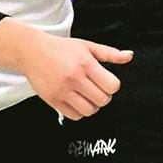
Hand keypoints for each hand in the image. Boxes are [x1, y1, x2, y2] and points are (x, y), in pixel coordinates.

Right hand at [0, 19, 132, 120]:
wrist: (33, 51)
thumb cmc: (61, 48)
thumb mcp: (87, 46)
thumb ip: (110, 53)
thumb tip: (129, 56)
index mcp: (86, 63)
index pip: (112, 86)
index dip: (112, 85)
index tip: (106, 81)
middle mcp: (74, 78)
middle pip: (103, 100)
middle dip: (103, 96)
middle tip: (96, 88)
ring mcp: (63, 91)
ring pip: (90, 111)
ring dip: (92, 105)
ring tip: (86, 95)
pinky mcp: (53, 100)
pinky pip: (74, 116)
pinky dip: (79, 112)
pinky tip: (76, 100)